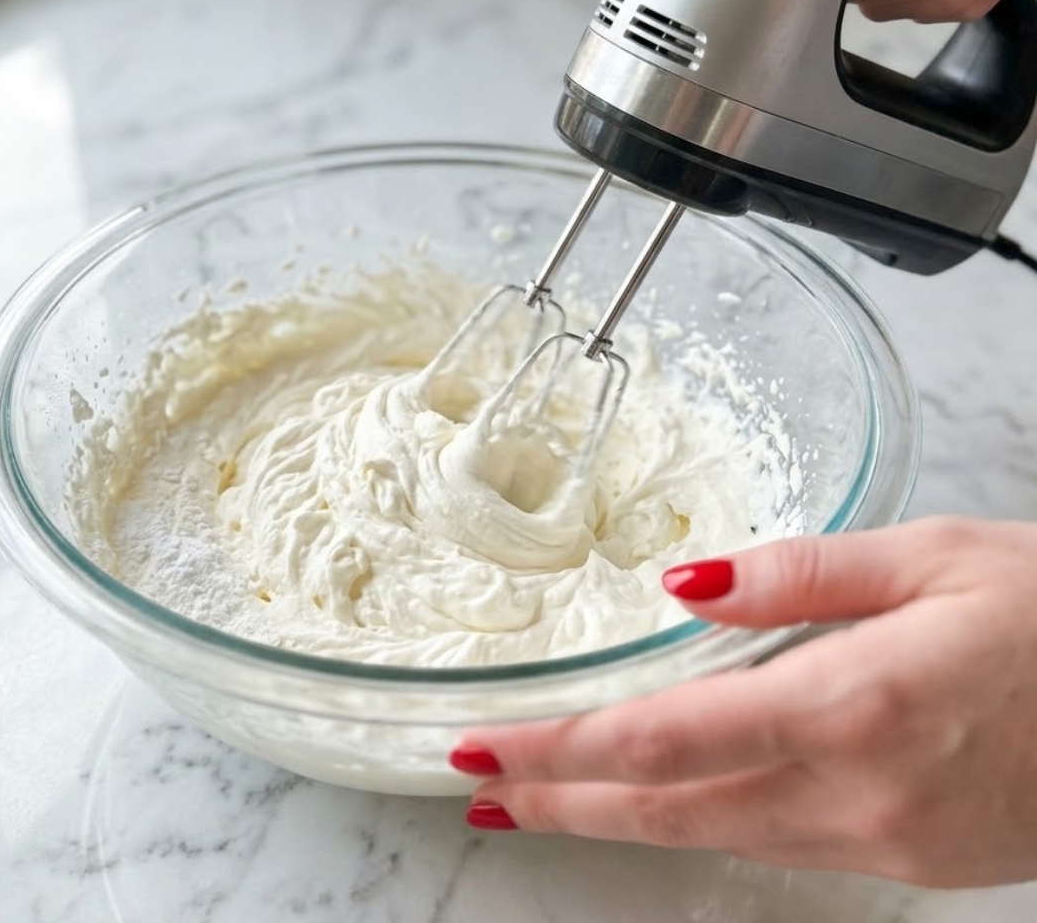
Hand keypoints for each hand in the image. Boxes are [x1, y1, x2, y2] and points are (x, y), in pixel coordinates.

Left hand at [450, 516, 1036, 887]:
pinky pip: (775, 839)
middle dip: (564, 799)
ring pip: (715, 834)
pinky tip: (660, 801)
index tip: (486, 750)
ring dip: (618, 819)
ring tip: (541, 802)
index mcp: (854, 705)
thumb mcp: (929, 556)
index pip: (665, 740)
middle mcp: (858, 792)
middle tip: (479, 787)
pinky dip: (699, 821)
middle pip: (670, 808)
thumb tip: (682, 585)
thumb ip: (795, 574)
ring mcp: (884, 838)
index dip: (564, 750)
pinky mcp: (907, 853)